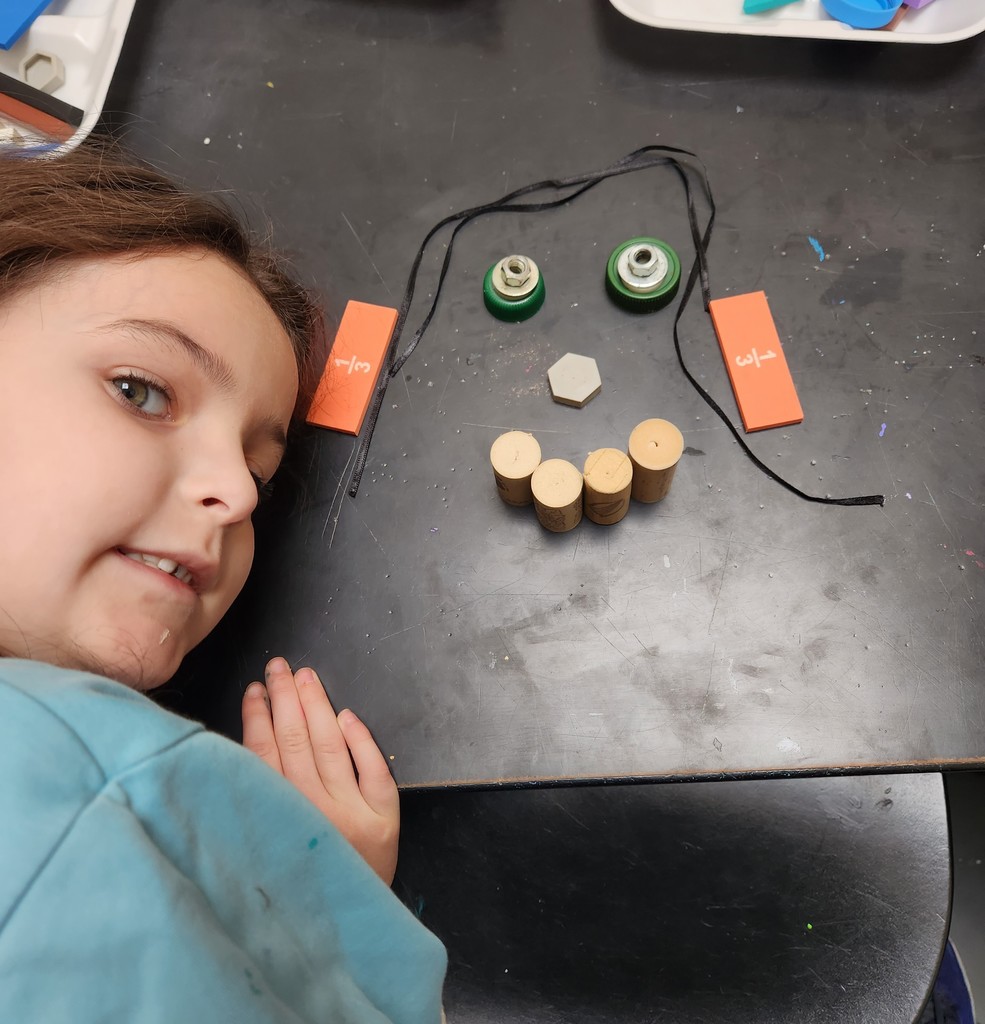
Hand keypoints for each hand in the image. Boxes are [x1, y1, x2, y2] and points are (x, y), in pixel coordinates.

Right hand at [241, 657, 399, 884]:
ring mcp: (352, 813)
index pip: (262, 755)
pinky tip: (346, 715)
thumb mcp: (259, 854)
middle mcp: (313, 812)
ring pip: (329, 746)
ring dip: (316, 706)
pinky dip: (360, 740)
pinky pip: (372, 769)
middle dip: (285, 698)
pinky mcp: (384, 819)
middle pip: (296, 741)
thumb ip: (254, 805)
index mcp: (277, 820)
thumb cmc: (297, 891)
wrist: (344, 935)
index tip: (253, 689)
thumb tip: (244, 751)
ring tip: (305, 678)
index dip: (257, 718)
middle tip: (278, 666)